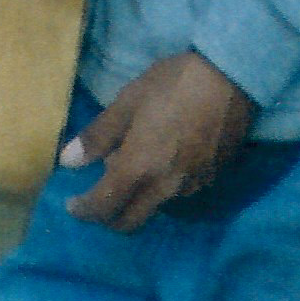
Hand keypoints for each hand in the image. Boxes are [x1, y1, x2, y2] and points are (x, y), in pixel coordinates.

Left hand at [62, 53, 255, 230]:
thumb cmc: (173, 83)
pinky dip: (159, 185)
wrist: (231, 79)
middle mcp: (164, 187)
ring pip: (154, 207)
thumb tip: (68, 162)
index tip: (72, 205)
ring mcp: (190, 187)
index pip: (105, 205)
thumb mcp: (129, 101)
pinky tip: (160, 156)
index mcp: (140, 167)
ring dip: (136, 197)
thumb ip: (98, 135)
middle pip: (130, 221)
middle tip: (98, 194)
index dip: (85, 210)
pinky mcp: (209, 180)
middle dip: (108, 216)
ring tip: (131, 160)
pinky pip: (175, 194)